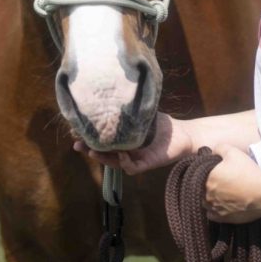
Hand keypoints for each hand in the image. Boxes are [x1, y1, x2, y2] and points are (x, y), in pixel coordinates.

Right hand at [73, 112, 192, 174]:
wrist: (184, 134)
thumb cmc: (162, 124)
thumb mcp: (140, 113)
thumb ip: (127, 108)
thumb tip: (111, 93)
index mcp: (122, 140)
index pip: (102, 140)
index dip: (89, 137)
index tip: (76, 130)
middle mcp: (126, 151)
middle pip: (103, 153)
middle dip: (89, 149)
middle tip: (77, 144)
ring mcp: (135, 159)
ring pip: (114, 163)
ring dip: (102, 159)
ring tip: (92, 151)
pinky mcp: (147, 164)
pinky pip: (131, 168)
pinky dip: (125, 162)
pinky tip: (122, 154)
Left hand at [205, 144, 260, 223]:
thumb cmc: (247, 172)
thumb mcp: (232, 152)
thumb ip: (218, 148)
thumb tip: (211, 151)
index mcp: (204, 178)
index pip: (196, 174)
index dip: (202, 171)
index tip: (211, 170)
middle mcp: (206, 195)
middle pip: (199, 188)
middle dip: (205, 184)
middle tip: (216, 181)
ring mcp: (214, 208)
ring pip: (204, 202)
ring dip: (207, 198)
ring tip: (218, 193)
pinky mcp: (223, 219)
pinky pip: (211, 215)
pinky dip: (213, 210)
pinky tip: (220, 205)